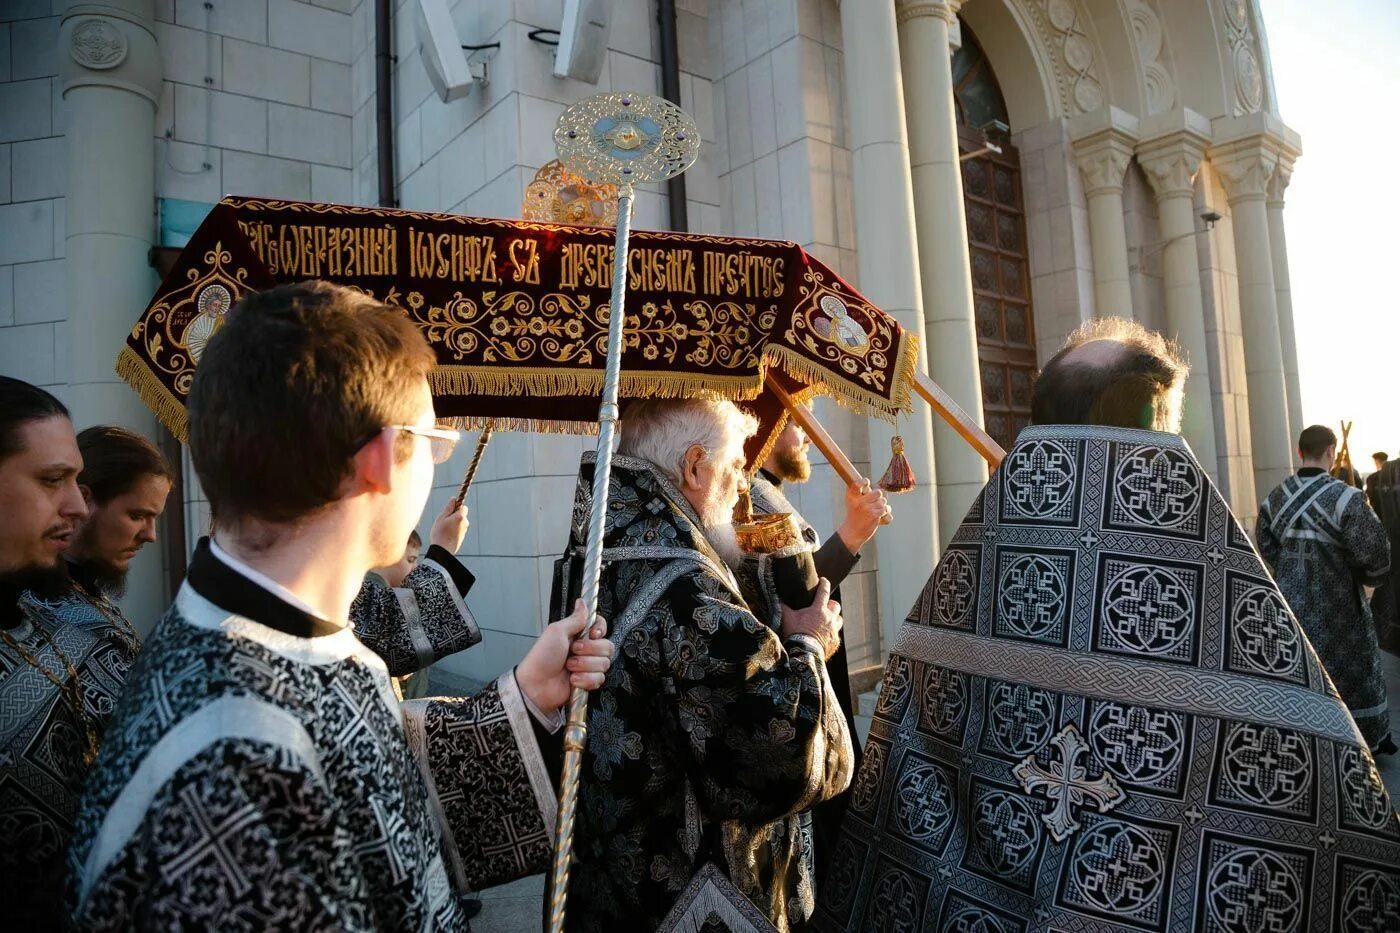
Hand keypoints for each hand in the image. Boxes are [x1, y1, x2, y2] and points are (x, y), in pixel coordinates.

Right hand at [430, 498, 468, 552]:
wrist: (442, 551)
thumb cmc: (440, 533)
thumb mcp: (441, 518)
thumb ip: (449, 508)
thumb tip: (454, 499)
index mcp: (461, 517)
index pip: (463, 507)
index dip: (456, 507)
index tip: (448, 512)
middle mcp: (465, 523)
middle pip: (461, 515)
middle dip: (454, 516)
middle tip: (444, 522)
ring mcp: (464, 531)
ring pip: (459, 523)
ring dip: (453, 524)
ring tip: (444, 530)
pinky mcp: (462, 537)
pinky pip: (458, 530)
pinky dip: (453, 530)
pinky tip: (446, 535)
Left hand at [515, 599, 613, 714]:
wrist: (536, 685)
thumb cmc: (542, 657)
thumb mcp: (557, 631)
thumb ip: (575, 618)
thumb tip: (582, 602)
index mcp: (578, 635)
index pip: (600, 627)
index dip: (600, 630)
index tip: (592, 634)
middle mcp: (585, 650)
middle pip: (607, 646)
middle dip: (589, 650)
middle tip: (572, 652)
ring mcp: (587, 666)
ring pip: (604, 663)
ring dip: (584, 665)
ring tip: (569, 667)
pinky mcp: (588, 682)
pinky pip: (599, 679)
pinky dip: (585, 679)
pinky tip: (572, 680)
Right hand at [779, 578, 842, 659]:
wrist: (804, 654)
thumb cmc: (796, 634)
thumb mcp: (787, 618)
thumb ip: (783, 607)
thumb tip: (777, 598)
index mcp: (818, 610)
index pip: (824, 591)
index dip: (824, 584)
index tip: (824, 580)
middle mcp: (829, 619)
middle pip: (836, 605)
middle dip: (831, 604)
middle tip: (825, 606)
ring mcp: (834, 631)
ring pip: (839, 620)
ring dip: (834, 618)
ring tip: (827, 621)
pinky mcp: (835, 642)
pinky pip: (835, 635)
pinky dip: (831, 634)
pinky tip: (824, 637)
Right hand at [837, 478, 888, 552]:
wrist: (853, 533)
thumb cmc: (854, 515)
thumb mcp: (851, 502)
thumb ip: (858, 492)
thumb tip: (867, 481)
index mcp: (852, 497)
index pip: (857, 484)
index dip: (864, 481)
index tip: (866, 482)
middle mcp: (859, 502)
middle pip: (878, 492)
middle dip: (878, 497)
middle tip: (874, 502)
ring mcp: (867, 509)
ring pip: (883, 501)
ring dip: (882, 506)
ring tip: (875, 511)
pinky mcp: (874, 515)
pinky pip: (886, 509)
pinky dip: (885, 512)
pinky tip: (880, 516)